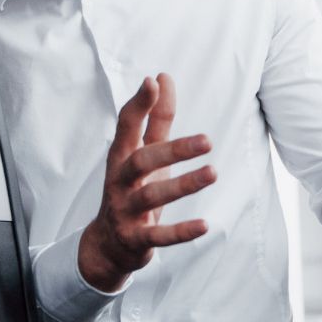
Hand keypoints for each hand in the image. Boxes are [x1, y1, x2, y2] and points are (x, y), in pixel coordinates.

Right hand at [78, 74, 216, 291]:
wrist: (108, 245)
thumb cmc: (132, 189)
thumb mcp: (143, 153)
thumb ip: (155, 119)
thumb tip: (161, 77)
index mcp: (122, 156)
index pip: (127, 126)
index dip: (139, 104)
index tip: (153, 81)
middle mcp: (120, 181)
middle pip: (142, 161)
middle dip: (174, 150)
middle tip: (208, 140)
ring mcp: (126, 210)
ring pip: (153, 196)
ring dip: (184, 185)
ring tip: (213, 172)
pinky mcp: (136, 238)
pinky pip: (159, 236)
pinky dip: (181, 232)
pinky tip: (205, 225)